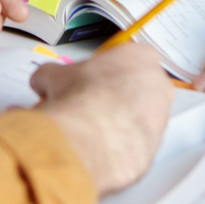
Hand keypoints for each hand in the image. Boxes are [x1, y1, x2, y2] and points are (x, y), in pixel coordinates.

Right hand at [32, 43, 173, 193]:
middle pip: (136, 88)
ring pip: (138, 117)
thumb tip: (44, 81)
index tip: (90, 80)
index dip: (104, 71)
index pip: (126, 59)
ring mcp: (160, 117)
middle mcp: (158, 84)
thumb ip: (52, 75)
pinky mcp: (155, 146)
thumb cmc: (82, 100)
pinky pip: (136, 143)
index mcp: (140, 57)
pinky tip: (99, 145)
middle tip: (87, 105)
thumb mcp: (54, 76)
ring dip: (117, 122)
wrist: (88, 138)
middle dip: (113, 97)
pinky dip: (119, 145)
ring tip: (90, 128)